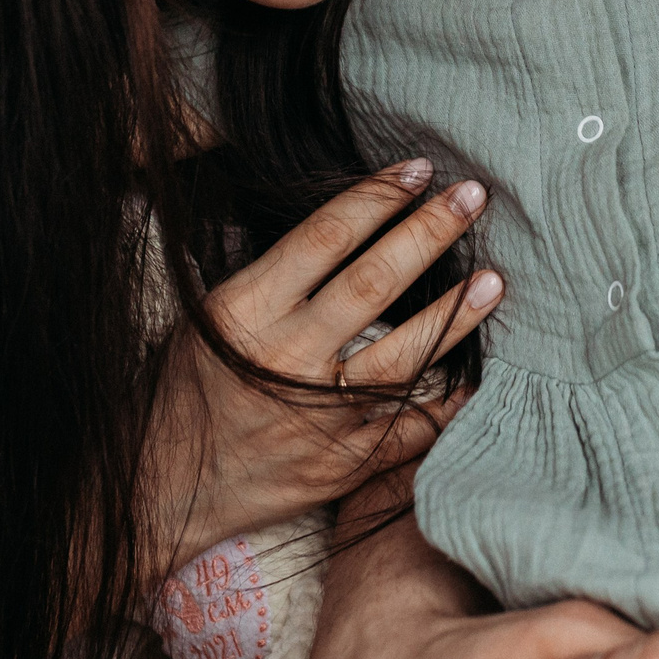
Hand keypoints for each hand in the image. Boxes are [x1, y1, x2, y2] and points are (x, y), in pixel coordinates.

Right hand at [140, 160, 505, 566]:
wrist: (163, 489)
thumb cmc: (183, 390)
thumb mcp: (205, 317)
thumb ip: (266, 276)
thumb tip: (339, 224)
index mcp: (245, 312)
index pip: (324, 238)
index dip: (377, 198)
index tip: (418, 170)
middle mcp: (286, 359)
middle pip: (375, 282)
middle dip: (430, 232)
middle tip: (473, 196)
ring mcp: (320, 415)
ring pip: (406, 356)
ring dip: (456, 314)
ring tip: (495, 280)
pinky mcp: (343, 463)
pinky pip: (412, 427)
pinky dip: (450, 402)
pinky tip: (480, 374)